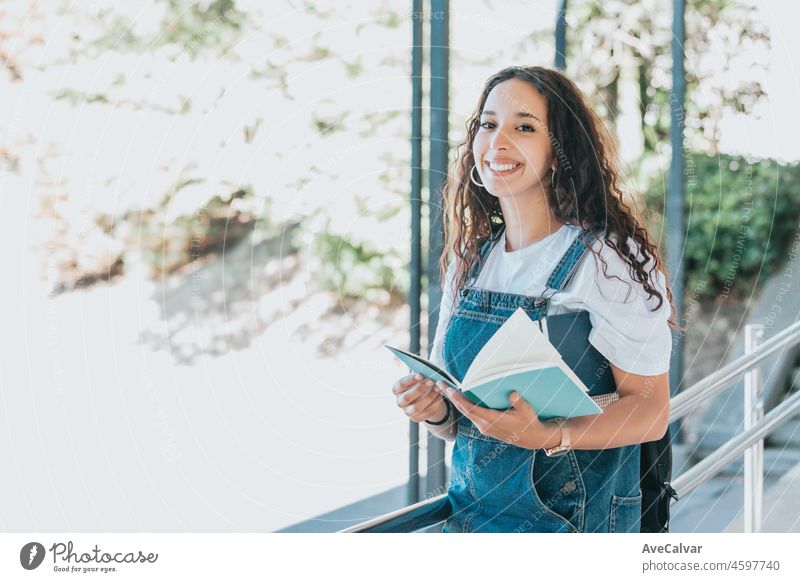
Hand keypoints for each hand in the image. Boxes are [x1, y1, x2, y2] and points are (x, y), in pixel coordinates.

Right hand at [392, 373, 448, 423]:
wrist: (424, 397)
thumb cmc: (419, 383)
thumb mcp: (418, 378)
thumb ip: (420, 376)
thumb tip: (429, 374)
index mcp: (397, 390)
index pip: (400, 385)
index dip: (410, 380)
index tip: (421, 375)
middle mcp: (400, 402)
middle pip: (407, 397)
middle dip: (420, 389)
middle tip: (431, 381)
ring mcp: (407, 411)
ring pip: (417, 407)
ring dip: (429, 397)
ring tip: (438, 388)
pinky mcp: (416, 418)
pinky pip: (426, 412)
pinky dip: (435, 403)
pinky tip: (440, 395)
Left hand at [436, 381, 554, 448]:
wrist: (532, 439)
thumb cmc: (529, 423)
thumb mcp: (527, 411)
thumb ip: (519, 403)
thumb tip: (512, 394)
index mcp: (492, 421)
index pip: (471, 409)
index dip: (459, 399)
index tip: (449, 390)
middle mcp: (485, 425)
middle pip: (463, 410)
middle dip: (451, 397)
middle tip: (440, 383)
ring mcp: (484, 427)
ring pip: (466, 413)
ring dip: (456, 401)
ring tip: (446, 388)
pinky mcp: (485, 427)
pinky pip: (471, 415)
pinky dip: (463, 406)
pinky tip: (459, 397)